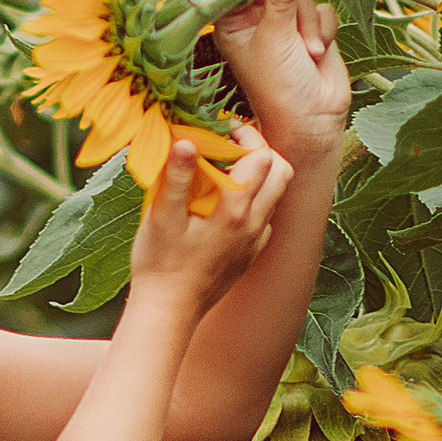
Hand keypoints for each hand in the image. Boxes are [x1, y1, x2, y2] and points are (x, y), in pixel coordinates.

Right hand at [129, 126, 295, 309]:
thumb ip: (176, 177)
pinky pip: (265, 219)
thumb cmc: (159, 264)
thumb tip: (186, 140)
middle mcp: (254, 224)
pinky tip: (226, 206)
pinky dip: (254, 203)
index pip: (261, 155)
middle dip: (261, 151)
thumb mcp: (161, 217)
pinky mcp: (250, 255)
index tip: (222, 129)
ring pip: (277, 195)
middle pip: (282, 171)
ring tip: (228, 172)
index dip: (245, 135)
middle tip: (231, 146)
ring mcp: (255, 241)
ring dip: (260, 176)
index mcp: (234, 209)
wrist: (169, 311)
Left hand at [206, 0, 349, 164]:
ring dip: (307, 20)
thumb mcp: (275, 39)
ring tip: (306, 51)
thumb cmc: (280, 87)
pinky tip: (316, 55)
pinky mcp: (311, 28)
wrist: (312, 120)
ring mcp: (285, 23)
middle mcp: (256, 19)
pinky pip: (322, 8)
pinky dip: (323, 29)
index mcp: (232, 22)